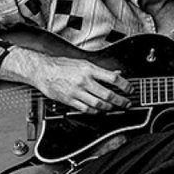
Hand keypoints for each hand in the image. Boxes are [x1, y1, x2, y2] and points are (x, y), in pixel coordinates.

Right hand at [5, 47, 130, 113]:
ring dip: (109, 107)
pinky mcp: (70, 100)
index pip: (112, 78)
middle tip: (127, 103)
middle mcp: (84, 81)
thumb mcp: (83, 63)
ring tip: (115, 107)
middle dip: (120, 100)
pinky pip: (87, 109)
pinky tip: (100, 110)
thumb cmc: (62, 65)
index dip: (124, 85)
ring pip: (98, 104)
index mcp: (89, 69)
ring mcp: (77, 92)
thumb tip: (115, 73)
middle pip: (108, 94)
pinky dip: (96, 111)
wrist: (43, 71)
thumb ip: (100, 70)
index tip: (130, 89)